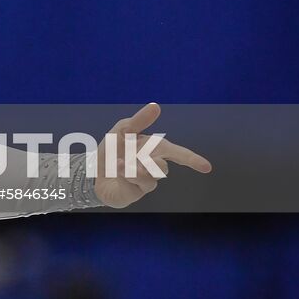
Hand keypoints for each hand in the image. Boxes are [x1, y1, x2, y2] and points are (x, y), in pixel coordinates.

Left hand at [92, 102, 211, 207]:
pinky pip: (136, 184)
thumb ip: (139, 120)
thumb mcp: (122, 130)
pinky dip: (125, 174)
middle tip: (133, 155)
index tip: (207, 167)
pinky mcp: (134, 192)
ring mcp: (145, 181)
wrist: (91, 169)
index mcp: (153, 149)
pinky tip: (117, 169)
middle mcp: (152, 166)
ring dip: (134, 168)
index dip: (191, 160)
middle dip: (149, 161)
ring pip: (151, 177)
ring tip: (120, 163)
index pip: (177, 154)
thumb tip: (156, 106)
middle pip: (163, 167)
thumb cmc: (112, 149)